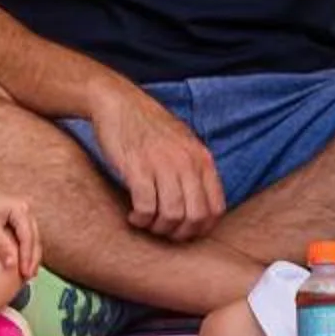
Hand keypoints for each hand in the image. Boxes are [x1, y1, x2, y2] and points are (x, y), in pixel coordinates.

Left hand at [0, 179, 42, 279]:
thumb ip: (1, 245)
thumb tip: (12, 266)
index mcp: (20, 207)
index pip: (27, 236)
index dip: (27, 256)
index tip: (25, 272)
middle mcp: (25, 207)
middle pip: (34, 237)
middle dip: (32, 258)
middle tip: (29, 277)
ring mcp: (24, 212)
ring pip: (32, 237)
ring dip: (31, 255)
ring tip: (29, 273)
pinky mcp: (19, 217)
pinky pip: (27, 235)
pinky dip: (26, 249)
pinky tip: (24, 262)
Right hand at [85, 85, 224, 239]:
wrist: (118, 102)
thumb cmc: (149, 126)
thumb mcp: (184, 143)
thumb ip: (196, 169)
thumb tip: (202, 205)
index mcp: (202, 158)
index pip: (216, 208)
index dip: (202, 228)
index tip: (185, 231)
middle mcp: (186, 162)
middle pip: (195, 217)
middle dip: (179, 233)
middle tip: (163, 231)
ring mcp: (163, 164)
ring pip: (172, 216)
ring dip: (158, 228)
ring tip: (146, 222)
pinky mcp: (137, 168)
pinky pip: (146, 207)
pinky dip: (140, 219)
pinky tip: (133, 215)